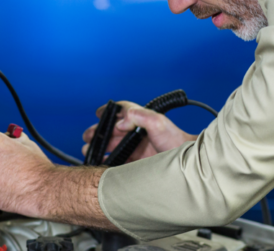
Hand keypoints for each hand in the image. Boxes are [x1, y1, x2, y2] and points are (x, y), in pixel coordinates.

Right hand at [82, 101, 197, 162]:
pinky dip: (108, 161)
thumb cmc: (177, 141)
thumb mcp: (159, 123)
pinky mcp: (138, 162)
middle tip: (88, 137)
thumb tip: (123, 120)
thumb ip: (142, 117)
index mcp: (142, 120)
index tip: (98, 113)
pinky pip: (119, 161)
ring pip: (114, 146)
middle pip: (113, 130)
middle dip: (99, 133)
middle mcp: (138, 133)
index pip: (123, 111)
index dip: (110, 111)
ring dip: (101, 147)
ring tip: (89, 151)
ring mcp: (138, 148)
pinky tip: (100, 163)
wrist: (186, 164)